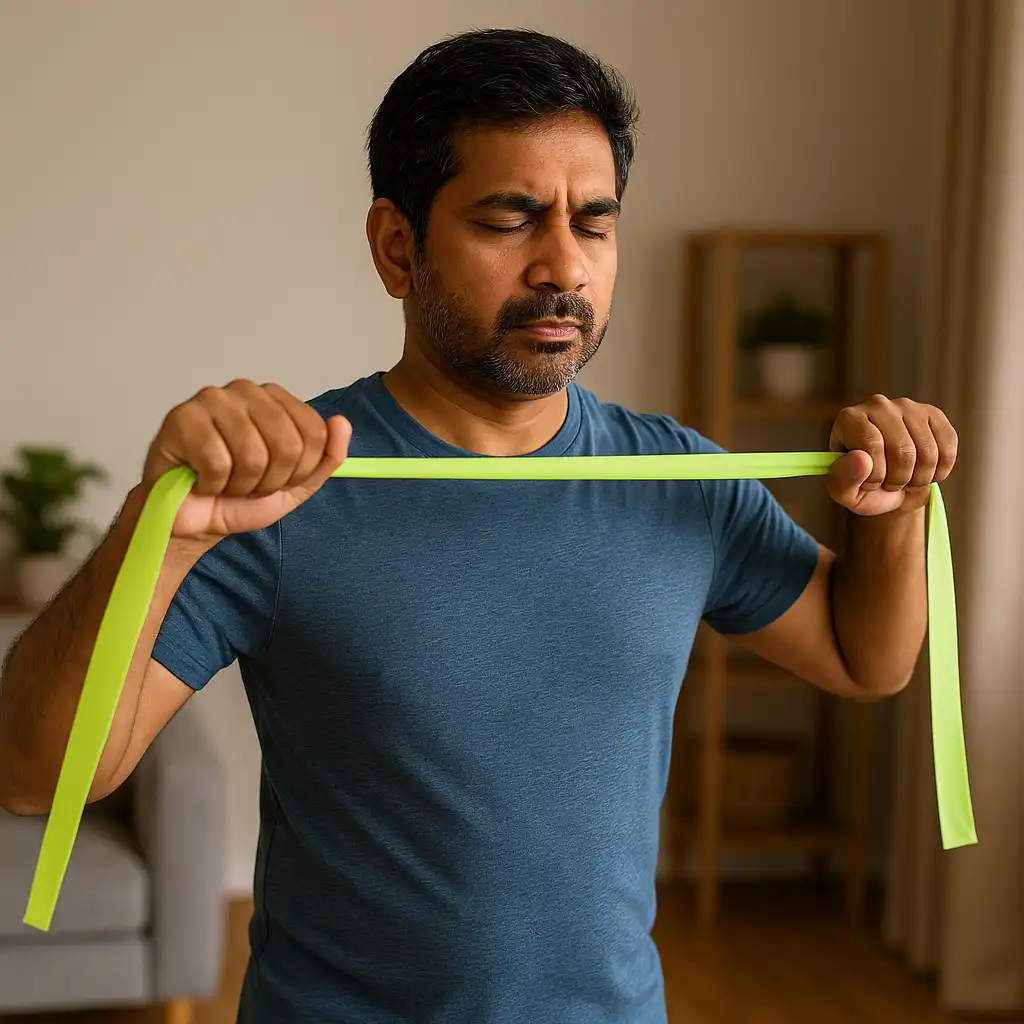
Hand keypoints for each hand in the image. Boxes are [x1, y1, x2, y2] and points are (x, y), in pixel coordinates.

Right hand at [141, 379, 350, 541]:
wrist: (193, 522)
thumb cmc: (239, 498)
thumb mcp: (296, 485)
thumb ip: (326, 458)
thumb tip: (341, 423)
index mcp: (276, 400)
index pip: (314, 433)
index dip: (300, 470)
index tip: (279, 480)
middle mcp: (247, 391)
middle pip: (288, 444)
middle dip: (271, 481)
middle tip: (249, 485)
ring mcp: (213, 399)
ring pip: (253, 455)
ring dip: (241, 485)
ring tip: (224, 482)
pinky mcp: (182, 417)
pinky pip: (218, 461)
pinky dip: (213, 484)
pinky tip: (201, 480)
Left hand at [826, 395, 956, 515]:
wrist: (889, 488)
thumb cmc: (862, 486)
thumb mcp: (845, 492)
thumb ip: (843, 479)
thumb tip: (861, 460)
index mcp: (849, 419)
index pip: (871, 443)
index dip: (875, 474)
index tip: (870, 483)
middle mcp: (878, 405)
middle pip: (902, 449)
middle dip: (898, 479)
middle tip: (889, 484)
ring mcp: (908, 407)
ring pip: (927, 452)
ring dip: (918, 478)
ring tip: (904, 480)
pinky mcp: (933, 414)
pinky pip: (947, 448)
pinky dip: (938, 472)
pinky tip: (924, 473)